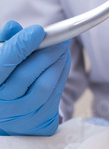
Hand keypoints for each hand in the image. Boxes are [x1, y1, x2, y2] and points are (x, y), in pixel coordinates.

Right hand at [0, 21, 70, 135]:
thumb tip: (13, 27)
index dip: (22, 44)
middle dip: (47, 53)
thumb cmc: (3, 78)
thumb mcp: (0, 58)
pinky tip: (62, 63)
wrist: (8, 114)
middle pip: (27, 74)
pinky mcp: (38, 122)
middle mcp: (1, 104)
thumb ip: (6, 43)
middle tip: (60, 38)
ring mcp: (19, 116)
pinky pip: (55, 96)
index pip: (5, 62)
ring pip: (44, 86)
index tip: (39, 30)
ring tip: (62, 49)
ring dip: (58, 63)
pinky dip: (61, 76)